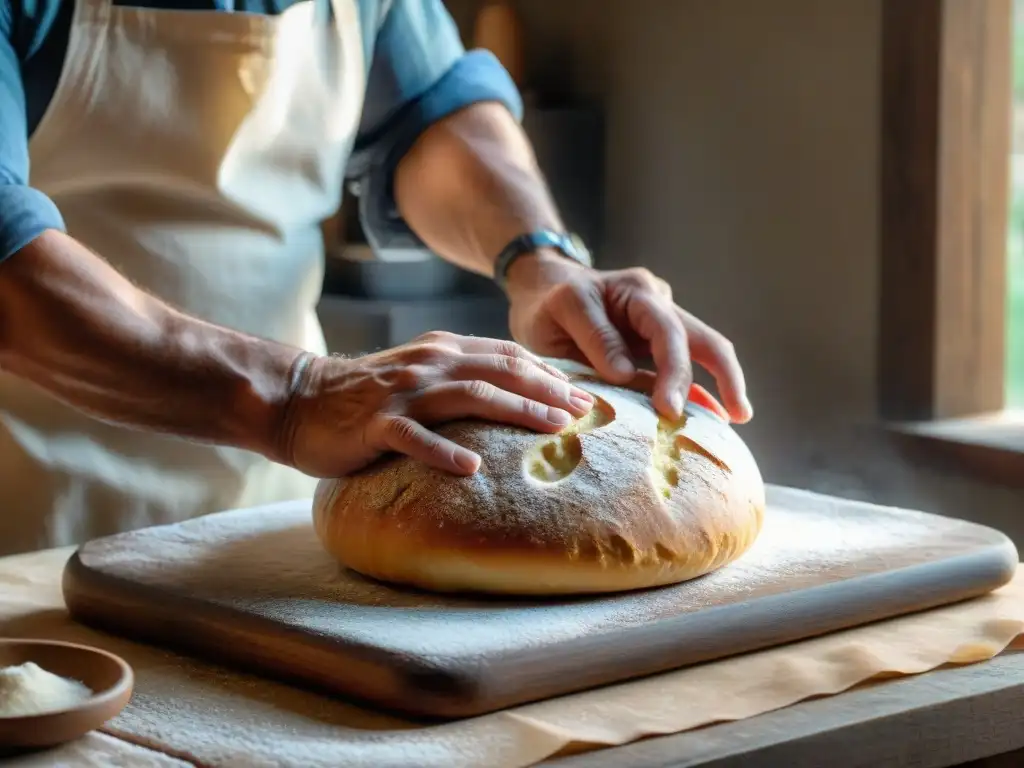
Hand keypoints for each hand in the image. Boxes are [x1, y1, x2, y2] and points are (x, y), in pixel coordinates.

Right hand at [278, 331, 594, 476]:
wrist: (299, 399)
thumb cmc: (365, 395)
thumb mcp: (418, 375)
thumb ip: (458, 378)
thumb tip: (511, 397)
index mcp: (442, 351)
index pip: (507, 355)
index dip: (549, 373)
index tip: (584, 396)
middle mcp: (428, 364)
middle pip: (499, 371)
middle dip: (547, 391)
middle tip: (584, 414)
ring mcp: (402, 393)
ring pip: (470, 396)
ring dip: (516, 410)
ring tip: (553, 431)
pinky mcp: (376, 424)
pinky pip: (414, 437)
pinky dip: (444, 451)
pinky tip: (472, 467)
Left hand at [505, 251, 752, 423]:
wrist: (542, 291)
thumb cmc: (549, 301)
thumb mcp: (564, 310)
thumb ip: (594, 337)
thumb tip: (626, 374)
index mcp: (638, 292)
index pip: (667, 332)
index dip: (673, 371)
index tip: (668, 409)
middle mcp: (659, 306)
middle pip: (704, 339)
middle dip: (724, 376)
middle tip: (737, 414)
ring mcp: (660, 327)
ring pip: (703, 352)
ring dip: (721, 384)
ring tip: (737, 417)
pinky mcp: (654, 349)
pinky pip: (683, 369)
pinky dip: (700, 391)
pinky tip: (716, 416)